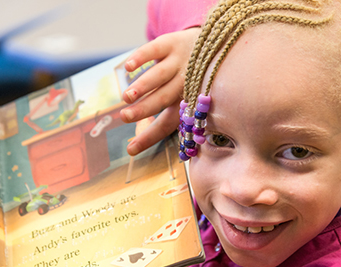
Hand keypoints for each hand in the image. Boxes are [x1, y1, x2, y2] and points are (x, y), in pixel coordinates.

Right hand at [120, 28, 200, 155]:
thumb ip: (171, 118)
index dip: (149, 137)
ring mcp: (179, 62)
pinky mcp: (172, 43)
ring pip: (160, 76)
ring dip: (143, 86)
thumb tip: (144, 143)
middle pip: (164, 98)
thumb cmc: (195, 81)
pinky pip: (155, 49)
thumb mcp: (190, 100)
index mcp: (189, 103)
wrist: (214, 45)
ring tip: (126, 97)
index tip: (130, 149)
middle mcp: (186, 83)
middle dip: (144, 109)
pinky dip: (141, 57)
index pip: (167, 124)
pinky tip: (128, 68)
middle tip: (125, 117)